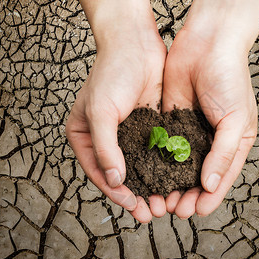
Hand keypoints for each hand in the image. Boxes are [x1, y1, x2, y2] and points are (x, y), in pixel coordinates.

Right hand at [66, 0, 166, 222]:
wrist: (135, 44)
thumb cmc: (111, 73)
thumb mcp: (100, 111)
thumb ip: (105, 147)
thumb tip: (114, 180)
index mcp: (85, 137)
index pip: (99, 172)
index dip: (115, 192)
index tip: (132, 206)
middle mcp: (106, 139)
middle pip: (120, 175)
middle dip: (136, 196)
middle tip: (151, 213)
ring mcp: (128, 134)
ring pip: (140, 168)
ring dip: (151, 186)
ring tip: (164, 204)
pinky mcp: (148, 127)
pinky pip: (155, 153)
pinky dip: (163, 168)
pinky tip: (174, 181)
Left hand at [162, 0, 258, 217]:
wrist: (207, 43)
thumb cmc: (230, 78)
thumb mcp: (235, 119)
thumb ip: (224, 153)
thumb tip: (212, 185)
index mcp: (234, 143)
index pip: (222, 178)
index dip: (209, 197)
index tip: (195, 211)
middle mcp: (212, 141)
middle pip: (198, 177)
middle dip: (186, 195)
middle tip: (172, 209)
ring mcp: (190, 132)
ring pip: (178, 167)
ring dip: (170, 184)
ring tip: (159, 199)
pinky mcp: (171, 122)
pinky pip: (164, 147)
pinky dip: (157, 163)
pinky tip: (148, 175)